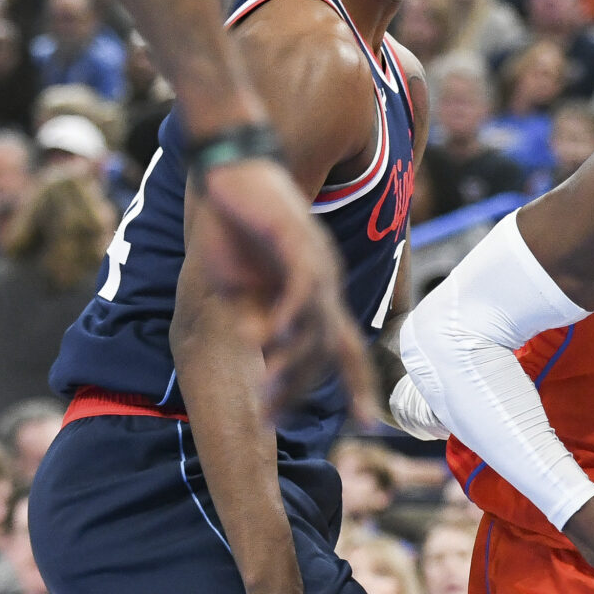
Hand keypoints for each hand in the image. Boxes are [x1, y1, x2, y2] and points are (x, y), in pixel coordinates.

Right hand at [197, 157, 376, 415]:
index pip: (348, 350)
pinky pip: (303, 286)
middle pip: (330, 350)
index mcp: (321, 295)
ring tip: (265, 392)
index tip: (366, 425)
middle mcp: (327, 282)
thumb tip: (264, 352)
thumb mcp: (244, 285)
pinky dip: (290, 315)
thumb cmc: (236, 226)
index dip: (359, 387)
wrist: (228, 169)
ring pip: (316, 326)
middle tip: (270, 421)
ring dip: (290, 363)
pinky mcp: (295, 239)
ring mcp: (316, 261)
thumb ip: (258, 317)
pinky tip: (271, 338)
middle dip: (301, 390)